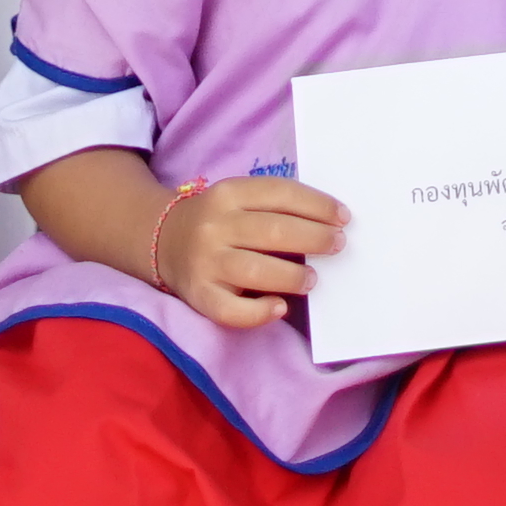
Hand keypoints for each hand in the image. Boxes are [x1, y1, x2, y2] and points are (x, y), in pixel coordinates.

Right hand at [154, 172, 343, 328]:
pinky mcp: (198, 295)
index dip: (317, 205)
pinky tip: (278, 307)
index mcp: (229, 193)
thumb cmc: (218, 220)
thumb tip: (329, 223)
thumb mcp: (238, 199)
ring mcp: (206, 262)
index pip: (280, 194)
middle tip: (338, 245)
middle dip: (314, 238)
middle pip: (274, 231)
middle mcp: (215, 226)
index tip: (343, 217)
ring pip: (255, 270)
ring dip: (292, 276)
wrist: (161, 240)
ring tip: (313, 279)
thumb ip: (274, 206)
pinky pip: (231, 310)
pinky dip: (259, 312)